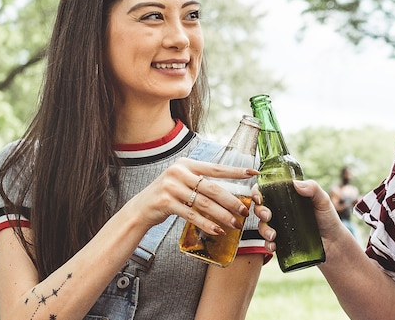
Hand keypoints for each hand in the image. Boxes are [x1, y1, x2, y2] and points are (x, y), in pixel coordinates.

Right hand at [129, 157, 256, 235]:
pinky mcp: (166, 203)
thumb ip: (201, 181)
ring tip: (235, 223)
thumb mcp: (182, 181)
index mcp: (187, 164)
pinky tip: (218, 230)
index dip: (235, 171)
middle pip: (212, 187)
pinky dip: (207, 224)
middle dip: (231, 200)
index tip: (254, 173)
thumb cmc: (167, 195)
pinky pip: (192, 215)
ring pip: (204, 203)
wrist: (140, 208)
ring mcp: (171, 187)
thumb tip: (230, 191)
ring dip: (222, 214)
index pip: (216, 167)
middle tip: (245, 210)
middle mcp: (178, 172)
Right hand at [251, 179, 341, 252]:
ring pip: (262, 226)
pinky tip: (273, 245)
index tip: (259, 197)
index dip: (257, 192)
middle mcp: (280, 211)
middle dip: (259, 211)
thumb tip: (296, 184)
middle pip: (260, 207)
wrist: (334, 243)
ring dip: (263, 229)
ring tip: (273, 235)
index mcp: (286, 197)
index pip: (266, 190)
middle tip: (267, 215)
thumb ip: (313, 188)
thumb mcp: (322, 200)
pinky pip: (268, 243)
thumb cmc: (328, 218)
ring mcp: (280, 227)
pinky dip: (267, 244)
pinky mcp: (282, 242)